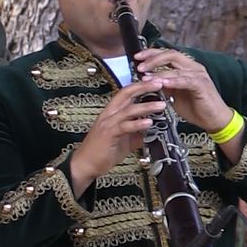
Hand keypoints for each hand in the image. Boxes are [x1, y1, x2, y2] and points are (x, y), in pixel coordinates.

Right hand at [68, 79, 166, 195]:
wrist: (85, 164)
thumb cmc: (102, 151)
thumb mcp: (124, 140)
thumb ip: (137, 133)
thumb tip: (153, 130)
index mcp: (111, 113)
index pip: (126, 93)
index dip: (140, 86)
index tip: (154, 82)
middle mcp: (109, 114)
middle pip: (126, 94)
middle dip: (143, 87)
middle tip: (159, 83)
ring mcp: (108, 124)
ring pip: (128, 110)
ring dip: (146, 106)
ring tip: (161, 105)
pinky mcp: (109, 135)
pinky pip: (125, 126)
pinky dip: (138, 124)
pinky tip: (149, 123)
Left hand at [134, 48, 230, 132]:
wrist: (214, 120)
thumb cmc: (196, 107)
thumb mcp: (174, 94)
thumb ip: (163, 85)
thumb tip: (146, 79)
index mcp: (186, 67)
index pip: (167, 53)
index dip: (152, 53)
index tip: (137, 56)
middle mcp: (193, 67)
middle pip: (171, 55)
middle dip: (153, 59)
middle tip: (140, 66)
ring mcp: (198, 75)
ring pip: (176, 68)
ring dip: (159, 72)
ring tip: (145, 77)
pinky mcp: (202, 85)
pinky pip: (186, 80)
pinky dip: (173, 81)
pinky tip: (162, 83)